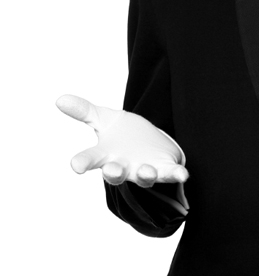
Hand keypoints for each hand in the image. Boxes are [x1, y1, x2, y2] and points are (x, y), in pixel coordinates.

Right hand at [56, 94, 188, 187]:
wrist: (150, 142)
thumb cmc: (123, 134)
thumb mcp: (104, 119)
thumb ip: (84, 111)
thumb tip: (60, 98)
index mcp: (106, 155)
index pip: (90, 159)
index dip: (82, 162)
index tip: (75, 166)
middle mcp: (124, 166)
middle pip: (116, 174)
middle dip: (114, 173)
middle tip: (112, 170)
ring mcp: (144, 170)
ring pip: (144, 177)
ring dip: (145, 175)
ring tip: (147, 171)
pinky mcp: (165, 169)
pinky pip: (171, 174)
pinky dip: (176, 175)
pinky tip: (182, 174)